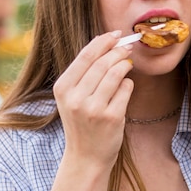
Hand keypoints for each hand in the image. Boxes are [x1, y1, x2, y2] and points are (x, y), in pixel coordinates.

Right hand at [53, 31, 133, 168]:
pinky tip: (125, 87)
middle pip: (103, 63)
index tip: (116, 34)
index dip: (103, 41)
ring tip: (128, 63)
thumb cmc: (82, 123)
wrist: (86, 157)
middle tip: (128, 47)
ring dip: (125, 64)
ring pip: (116, 73)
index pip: (85, 56)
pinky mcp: (112, 117)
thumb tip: (107, 44)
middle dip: (118, 51)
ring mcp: (94, 108)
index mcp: (62, 88)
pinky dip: (128, 84)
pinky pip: (126, 89)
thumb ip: (84, 74)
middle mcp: (76, 98)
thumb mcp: (72, 98)